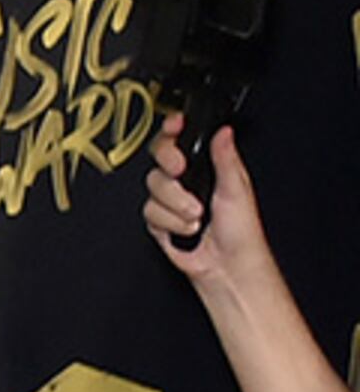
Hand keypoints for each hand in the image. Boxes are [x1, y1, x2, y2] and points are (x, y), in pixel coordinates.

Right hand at [144, 117, 277, 295]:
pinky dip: (168, 222)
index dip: (173, 130)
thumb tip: (224, 132)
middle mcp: (186, 182)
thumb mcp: (238, 189)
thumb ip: (226, 158)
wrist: (227, 265)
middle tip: (181, 170)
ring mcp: (171, 201)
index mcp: (206, 169)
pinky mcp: (159, 220)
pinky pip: (150, 213)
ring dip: (176, 204)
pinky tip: (185, 229)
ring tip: (196, 215)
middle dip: (170, 168)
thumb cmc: (241, 232)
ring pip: (153, 188)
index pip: (182, 141)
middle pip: (159, 160)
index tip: (175, 126)